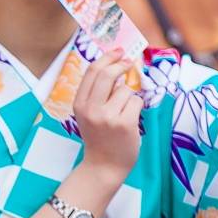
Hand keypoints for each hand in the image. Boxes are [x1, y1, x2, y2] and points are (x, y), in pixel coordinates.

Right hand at [72, 49, 143, 185]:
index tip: (119, 51)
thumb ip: (98, 92)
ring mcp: (108, 116)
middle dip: (122, 64)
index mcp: (80, 104)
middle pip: (108, 74)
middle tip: (129, 62)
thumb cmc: (100, 137)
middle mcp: (91, 109)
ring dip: (130, 96)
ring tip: (125, 112)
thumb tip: (117, 64)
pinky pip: (137, 102)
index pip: (92, 71)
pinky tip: (130, 121)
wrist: (104, 166)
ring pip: (126, 89)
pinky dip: (137, 108)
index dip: (108, 57)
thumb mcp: (89, 114)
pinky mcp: (125, 123)